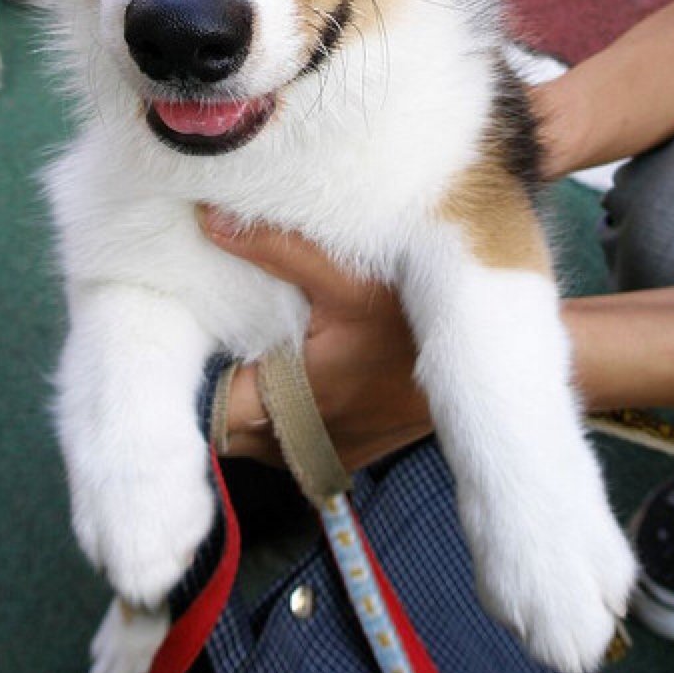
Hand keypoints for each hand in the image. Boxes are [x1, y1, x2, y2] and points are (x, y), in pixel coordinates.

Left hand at [199, 209, 431, 471]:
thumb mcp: (352, 277)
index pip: (212, 413)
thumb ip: (279, 248)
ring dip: (249, 405)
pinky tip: (291, 374)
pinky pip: (297, 445)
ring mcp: (330, 456)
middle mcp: (304, 444)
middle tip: (209, 339)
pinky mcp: (353, 454)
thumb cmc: (417, 322)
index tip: (182, 339)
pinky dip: (285, 416)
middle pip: (230, 429)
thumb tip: (211, 216)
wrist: (491, 367)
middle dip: (214, 389)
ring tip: (246, 353)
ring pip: (260, 441)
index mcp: (292, 403)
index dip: (188, 378)